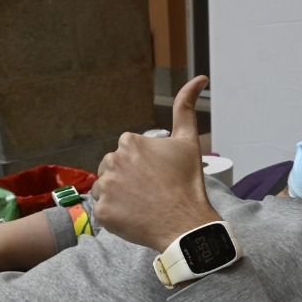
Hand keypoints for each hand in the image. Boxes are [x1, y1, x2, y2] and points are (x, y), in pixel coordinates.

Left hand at [91, 75, 217, 250]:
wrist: (185, 223)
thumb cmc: (188, 183)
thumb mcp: (188, 141)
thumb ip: (186, 107)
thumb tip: (199, 78)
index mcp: (130, 142)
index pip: (127, 153)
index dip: (142, 166)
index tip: (157, 177)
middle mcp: (113, 161)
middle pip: (113, 169)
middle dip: (127, 178)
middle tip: (150, 192)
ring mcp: (106, 188)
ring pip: (106, 188)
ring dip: (119, 195)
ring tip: (142, 205)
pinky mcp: (102, 211)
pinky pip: (103, 210)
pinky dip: (115, 215)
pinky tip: (134, 216)